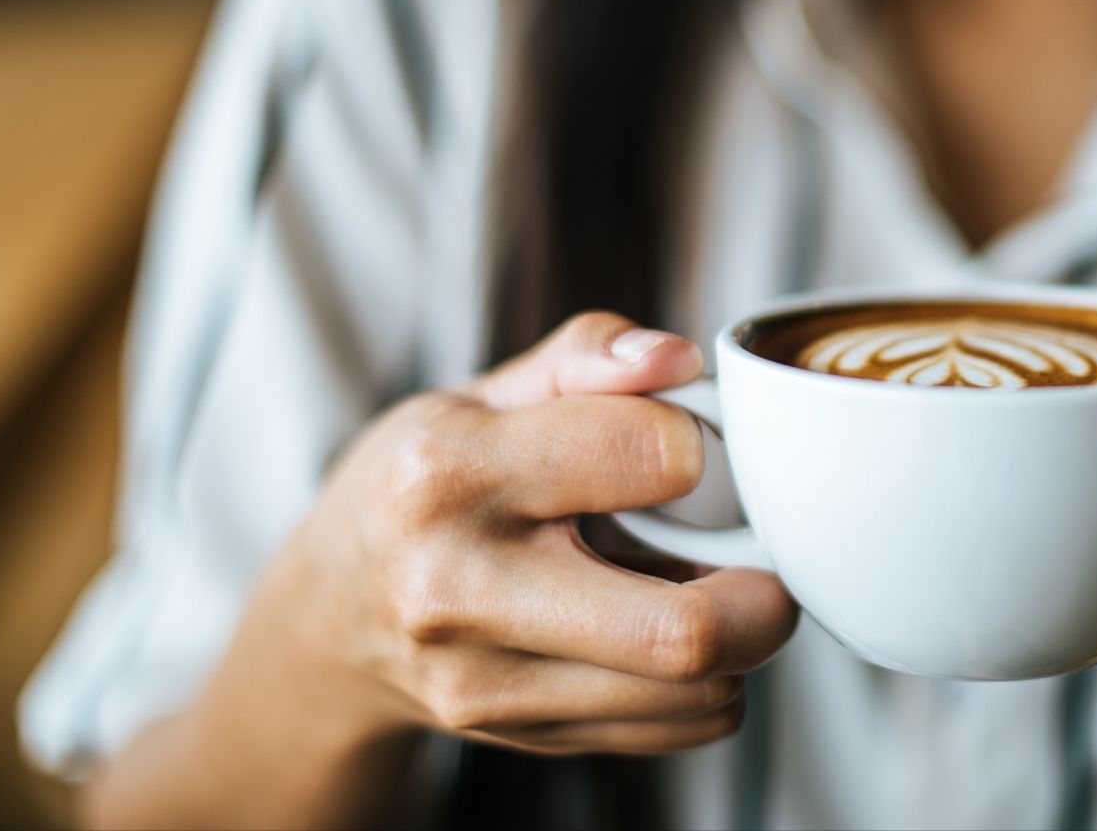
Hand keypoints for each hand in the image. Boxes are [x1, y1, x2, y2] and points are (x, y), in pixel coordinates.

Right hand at [268, 312, 798, 756]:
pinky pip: (679, 729)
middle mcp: (460, 591)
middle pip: (682, 631)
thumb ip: (588, 356)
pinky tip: (666, 633)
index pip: (648, 456)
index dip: (702, 444)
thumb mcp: (480, 394)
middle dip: (765, 593)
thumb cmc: (421, 485)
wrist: (331, 614)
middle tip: (764, 555)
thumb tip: (681, 359)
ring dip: (742, 641)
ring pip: (696, 693)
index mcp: (449, 474)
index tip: (693, 447)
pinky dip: (709, 683)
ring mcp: (488, 685)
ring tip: (708, 586)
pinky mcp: (524, 739)